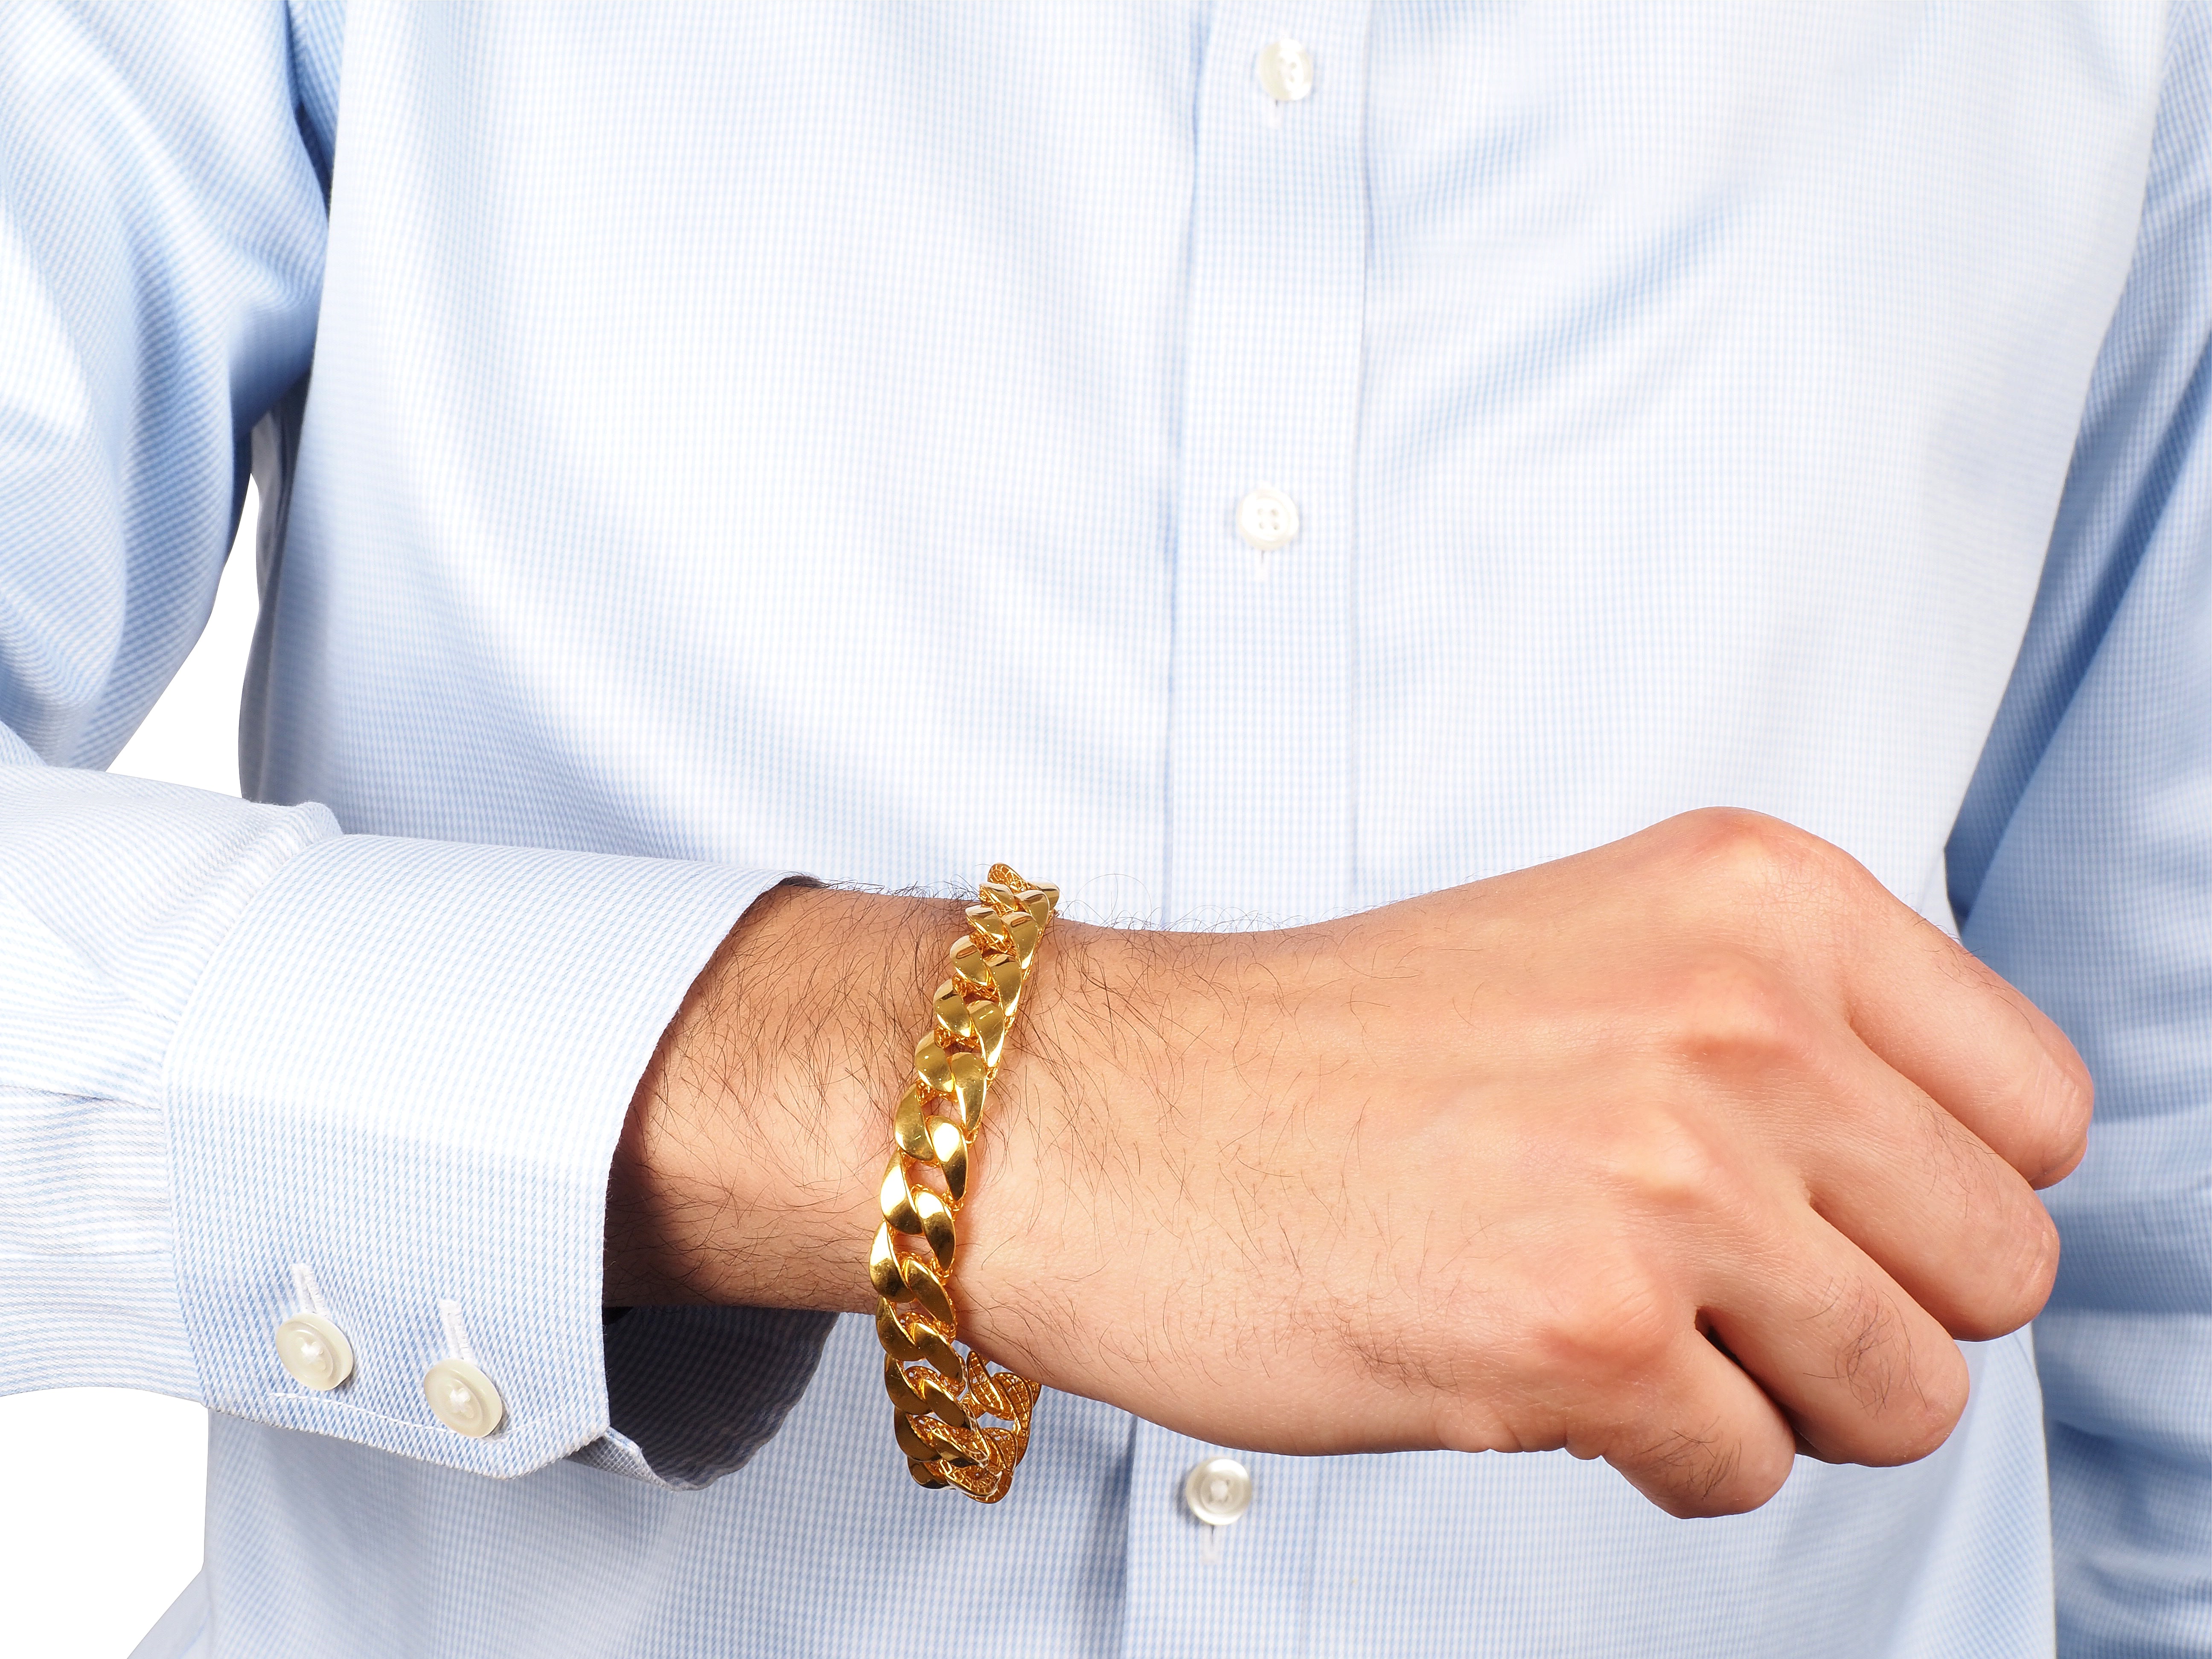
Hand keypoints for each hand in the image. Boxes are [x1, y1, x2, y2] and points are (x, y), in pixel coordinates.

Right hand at [608, 810, 2089, 1518]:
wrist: (1097, 1112)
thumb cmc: (1318, 1054)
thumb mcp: (1595, 951)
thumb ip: (1780, 1031)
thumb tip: (1930, 1183)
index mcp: (1758, 899)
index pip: (2038, 1107)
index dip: (1944, 1189)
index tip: (1843, 1211)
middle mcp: (1741, 1018)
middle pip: (2001, 1264)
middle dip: (1879, 1309)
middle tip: (1732, 1293)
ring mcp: (1672, 1176)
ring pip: (1907, 1391)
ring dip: (1783, 1397)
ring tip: (1641, 1338)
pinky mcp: (1589, 1332)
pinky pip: (1748, 1470)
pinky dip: (1664, 1454)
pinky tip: (1543, 1372)